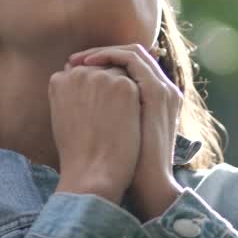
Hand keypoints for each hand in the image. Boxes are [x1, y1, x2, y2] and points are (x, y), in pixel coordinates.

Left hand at [67, 44, 184, 220]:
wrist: (146, 185)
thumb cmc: (124, 164)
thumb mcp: (116, 130)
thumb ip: (108, 110)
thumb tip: (79, 97)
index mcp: (155, 97)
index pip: (130, 66)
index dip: (103, 62)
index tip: (75, 68)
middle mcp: (164, 89)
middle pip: (131, 54)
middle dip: (100, 53)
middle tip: (74, 59)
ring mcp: (163, 89)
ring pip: (131, 52)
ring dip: (101, 52)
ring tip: (77, 60)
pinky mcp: (156, 92)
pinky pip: (132, 60)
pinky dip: (108, 57)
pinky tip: (87, 65)